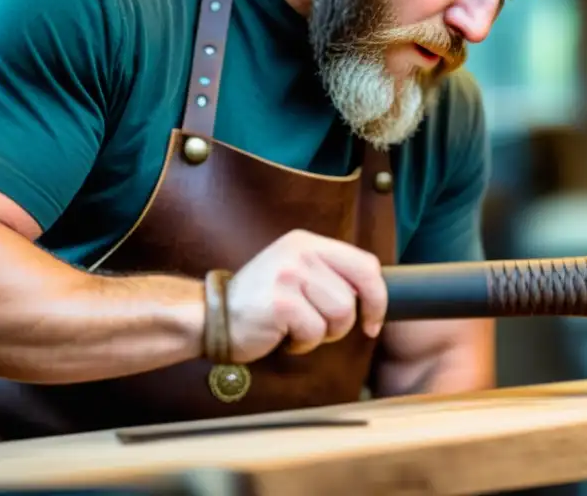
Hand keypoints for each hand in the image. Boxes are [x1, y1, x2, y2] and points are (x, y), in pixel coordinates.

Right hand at [224, 230, 387, 362]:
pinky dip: (302, 344)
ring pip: (339, 315)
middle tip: (328, 331)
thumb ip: (328, 275)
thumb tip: (371, 296)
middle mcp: (301, 253)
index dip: (377, 297)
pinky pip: (314, 332)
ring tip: (297, 329)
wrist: (209, 316)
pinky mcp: (281, 303)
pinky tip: (283, 336)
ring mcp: (289, 275)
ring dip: (322, 334)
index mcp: (308, 242)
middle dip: (347, 322)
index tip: (372, 319)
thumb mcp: (295, 272)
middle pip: (356, 294)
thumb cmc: (259, 302)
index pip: (366, 265)